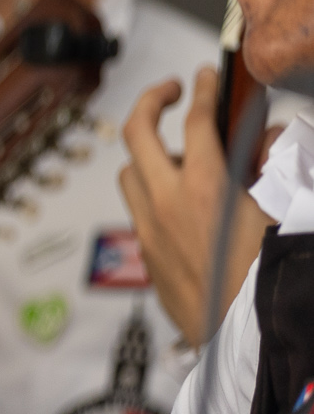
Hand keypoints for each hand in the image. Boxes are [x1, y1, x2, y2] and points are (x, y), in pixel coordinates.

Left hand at [119, 67, 273, 344]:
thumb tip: (267, 139)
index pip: (196, 120)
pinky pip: (137, 211)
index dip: (203, 90)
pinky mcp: (146, 255)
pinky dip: (151, 194)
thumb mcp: (284, 213)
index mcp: (204, 187)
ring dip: (147, 154)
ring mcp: (150, 229)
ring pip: (129, 173)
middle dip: (151, 102)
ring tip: (177, 154)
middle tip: (170, 93)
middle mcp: (166, 204)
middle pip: (137, 133)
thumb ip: (276, 169)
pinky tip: (180, 203)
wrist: (248, 337)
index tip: (204, 77)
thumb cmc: (269, 279)